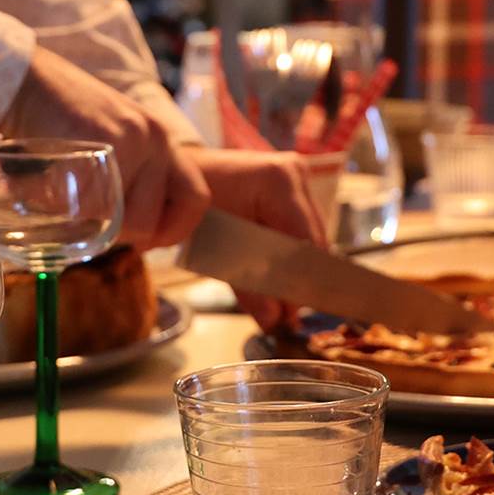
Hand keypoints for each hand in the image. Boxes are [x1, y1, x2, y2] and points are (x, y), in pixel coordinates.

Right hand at [0, 47, 210, 250]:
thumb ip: (134, 174)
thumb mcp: (115, 138)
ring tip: (65, 201)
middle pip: (148, 221)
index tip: (148, 238)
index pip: (196, 198)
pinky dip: (60, 210)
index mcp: (161, 140)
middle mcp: (152, 139)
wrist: (26, 81)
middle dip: (118, 234)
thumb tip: (137, 232)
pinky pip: (82, 207)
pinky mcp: (92, 149)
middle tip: (91, 221)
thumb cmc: (62, 117)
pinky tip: (45, 191)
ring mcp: (125, 142)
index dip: (174, 229)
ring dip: (87, 224)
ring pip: (115, 221)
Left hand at [184, 146, 327, 332]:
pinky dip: (290, 252)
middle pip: (312, 240)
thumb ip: (246, 285)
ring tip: (281, 301)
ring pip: (310, 236)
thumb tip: (274, 321)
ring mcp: (297, 175)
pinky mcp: (295, 185)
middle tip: (285, 315)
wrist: (181, 175)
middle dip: (298, 279)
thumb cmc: (192, 205)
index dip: (299, 281)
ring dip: (296, 268)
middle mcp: (295, 173)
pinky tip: (277, 275)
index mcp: (278, 181)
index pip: (304, 242)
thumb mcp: (215, 247)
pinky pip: (301, 227)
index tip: (292, 314)